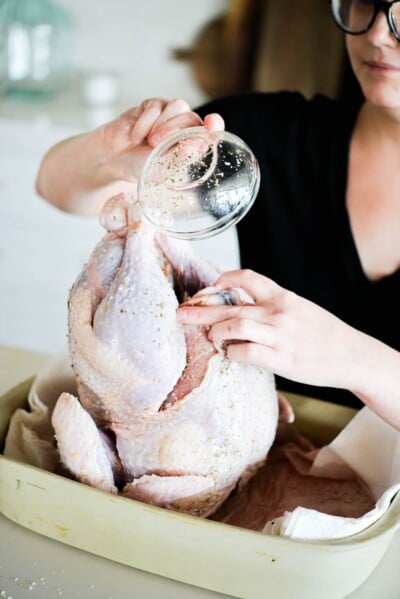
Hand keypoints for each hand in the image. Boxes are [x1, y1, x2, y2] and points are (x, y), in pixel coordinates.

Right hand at [36, 97, 223, 214]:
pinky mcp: (152, 105)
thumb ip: (182, 156)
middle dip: (174, 131)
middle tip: (155, 144)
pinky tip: (135, 136)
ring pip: (177, 106)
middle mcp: (184, 127)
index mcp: (192, 144)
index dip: (215, 125)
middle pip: (192, 117)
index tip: (212, 123)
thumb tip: (200, 144)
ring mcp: (168, 114)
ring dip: (162, 125)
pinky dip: (145, 122)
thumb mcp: (162, 168)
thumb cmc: (140, 167)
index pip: (212, 131)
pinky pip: (156, 106)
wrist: (113, 160)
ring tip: (147, 141)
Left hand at [177, 269, 364, 389]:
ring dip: (216, 332)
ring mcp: (279, 335)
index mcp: (283, 297)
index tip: (212, 285)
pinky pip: (246, 353)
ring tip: (212, 337)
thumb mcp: (302, 309)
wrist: (353, 355)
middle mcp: (279, 312)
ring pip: (234, 326)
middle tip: (181, 313)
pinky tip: (232, 355)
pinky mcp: (281, 359)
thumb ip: (275, 306)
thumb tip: (247, 307)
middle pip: (230, 305)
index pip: (248, 278)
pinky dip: (233, 353)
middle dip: (200, 310)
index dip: (225, 279)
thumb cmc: (326, 334)